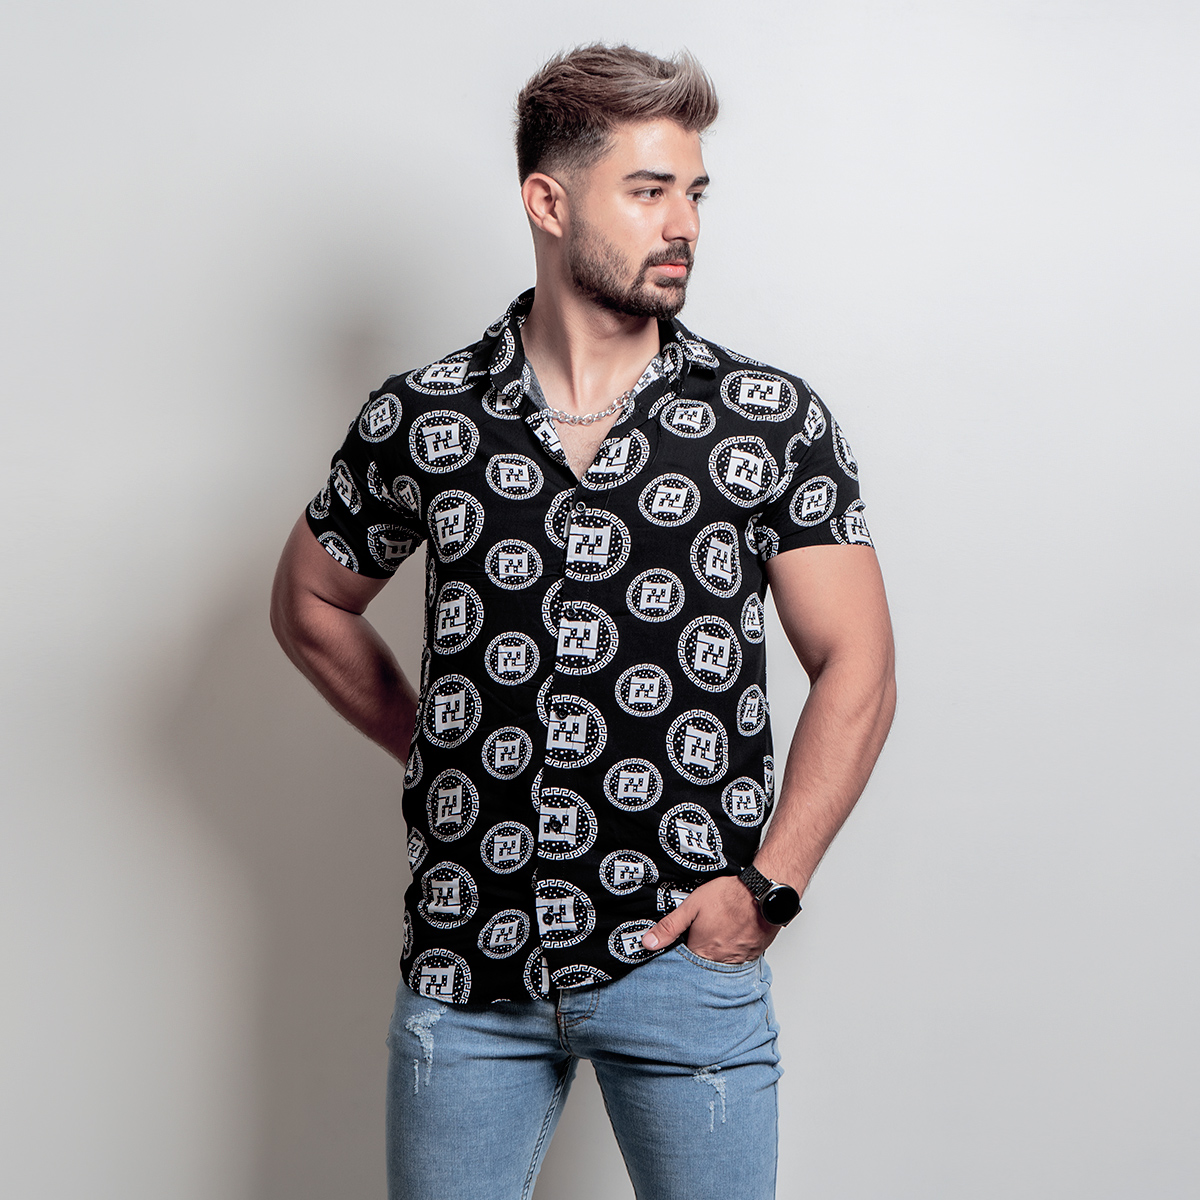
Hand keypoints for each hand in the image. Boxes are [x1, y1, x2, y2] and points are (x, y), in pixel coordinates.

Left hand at [641, 875, 778, 963]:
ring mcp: (739, 959)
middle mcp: (720, 960)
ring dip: (718, 953)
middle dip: (700, 954)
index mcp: (702, 951)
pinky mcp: (753, 954)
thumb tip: (648, 943)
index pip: (685, 963)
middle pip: (704, 965)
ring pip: (722, 963)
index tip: (684, 943)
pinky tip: (734, 936)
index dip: (682, 952)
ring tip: (719, 935)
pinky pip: (740, 959)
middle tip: (704, 935)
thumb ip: (669, 926)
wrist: (762, 893)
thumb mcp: (691, 906)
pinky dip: (735, 951)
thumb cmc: (728, 896)